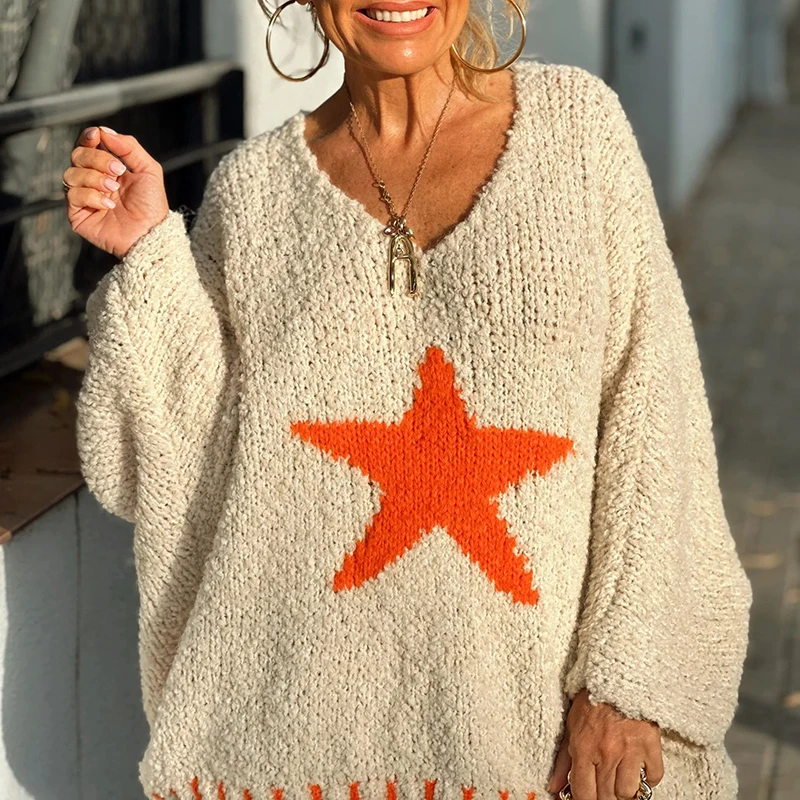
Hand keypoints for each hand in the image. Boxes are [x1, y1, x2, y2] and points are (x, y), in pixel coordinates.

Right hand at [64, 126, 169, 260]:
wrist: (151, 233)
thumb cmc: (151, 205)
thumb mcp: (148, 169)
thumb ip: (129, 147)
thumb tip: (104, 131)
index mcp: (108, 168)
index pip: (88, 145)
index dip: (88, 137)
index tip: (96, 136)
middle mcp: (93, 180)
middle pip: (77, 155)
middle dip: (97, 159)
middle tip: (117, 171)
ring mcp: (84, 196)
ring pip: (71, 173)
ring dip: (94, 178)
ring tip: (114, 190)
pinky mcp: (78, 213)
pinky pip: (73, 194)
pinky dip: (92, 196)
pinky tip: (108, 205)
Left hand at [547, 689, 663, 799]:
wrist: (616, 676)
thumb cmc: (592, 701)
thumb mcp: (570, 727)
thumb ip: (563, 760)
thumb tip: (554, 787)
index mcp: (584, 749)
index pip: (584, 793)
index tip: (588, 797)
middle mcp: (607, 753)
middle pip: (607, 797)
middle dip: (603, 796)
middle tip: (603, 785)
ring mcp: (630, 751)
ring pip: (629, 793)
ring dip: (624, 789)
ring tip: (620, 777)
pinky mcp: (651, 745)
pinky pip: (654, 777)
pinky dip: (648, 777)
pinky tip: (639, 767)